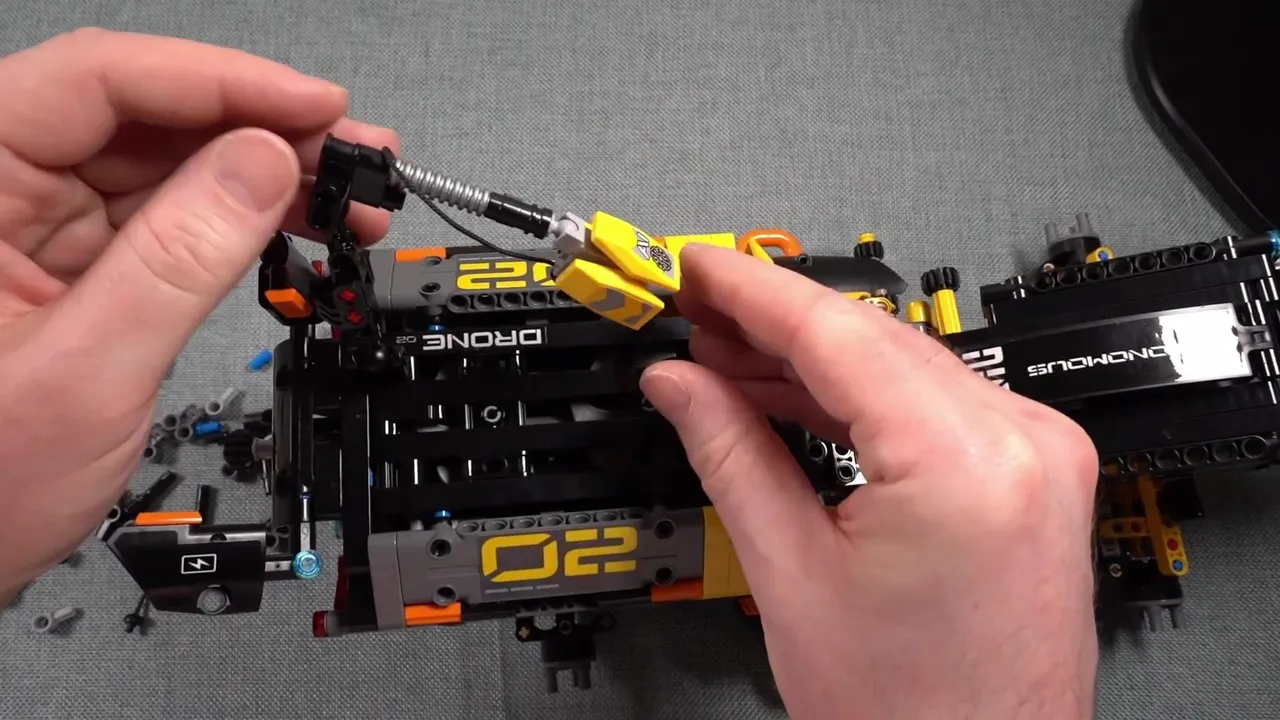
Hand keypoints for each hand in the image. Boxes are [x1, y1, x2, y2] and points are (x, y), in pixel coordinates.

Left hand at [0, 28, 399, 598]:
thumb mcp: (89, 370)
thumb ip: (180, 258)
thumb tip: (263, 166)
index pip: (99, 82)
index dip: (220, 81)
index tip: (314, 106)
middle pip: (143, 114)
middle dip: (261, 128)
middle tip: (356, 154)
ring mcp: (33, 223)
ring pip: (165, 161)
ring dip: (264, 172)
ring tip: (349, 195)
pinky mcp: (70, 262)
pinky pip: (166, 216)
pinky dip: (238, 218)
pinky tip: (298, 222)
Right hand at [640, 245, 1099, 718]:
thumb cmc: (910, 718)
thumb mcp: (790, 577)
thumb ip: (730, 454)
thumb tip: (682, 385)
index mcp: (965, 464)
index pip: (836, 334)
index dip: (750, 290)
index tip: (696, 268)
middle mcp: (1023, 445)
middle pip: (870, 341)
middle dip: (771, 325)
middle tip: (694, 315)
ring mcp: (1038, 458)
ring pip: (900, 366)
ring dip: (810, 360)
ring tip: (726, 356)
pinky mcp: (1033, 475)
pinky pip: (932, 405)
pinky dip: (859, 398)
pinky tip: (793, 394)